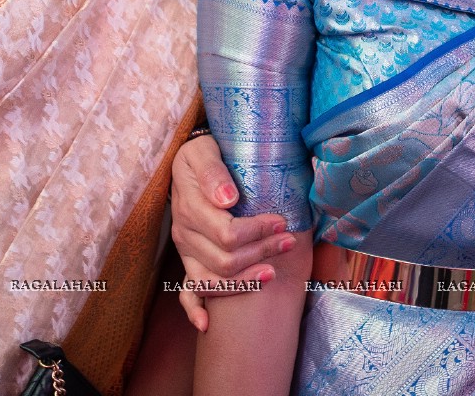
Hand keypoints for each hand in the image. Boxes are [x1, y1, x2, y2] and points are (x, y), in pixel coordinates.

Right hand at [170, 134, 291, 330]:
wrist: (190, 159)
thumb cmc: (203, 153)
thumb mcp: (204, 151)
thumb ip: (214, 172)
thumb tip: (228, 199)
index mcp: (190, 208)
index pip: (226, 232)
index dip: (258, 232)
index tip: (282, 222)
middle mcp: (185, 234)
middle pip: (225, 259)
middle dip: (261, 253)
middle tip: (289, 242)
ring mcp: (186, 251)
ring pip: (212, 280)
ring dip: (244, 282)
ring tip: (273, 273)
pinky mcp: (188, 260)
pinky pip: (186, 291)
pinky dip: (194, 310)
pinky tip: (207, 325)